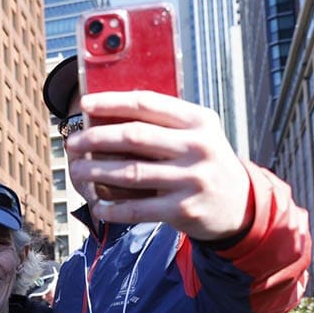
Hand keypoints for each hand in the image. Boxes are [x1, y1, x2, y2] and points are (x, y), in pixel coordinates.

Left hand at [66, 91, 251, 241]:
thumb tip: (106, 116)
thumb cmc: (205, 163)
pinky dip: (114, 209)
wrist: (240, 205)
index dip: (112, 102)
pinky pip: (138, 208)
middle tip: (72, 144)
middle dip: (96, 139)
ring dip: (97, 172)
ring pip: (131, 173)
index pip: (147, 104)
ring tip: (77, 172)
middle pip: (135, 137)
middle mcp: (197, 147)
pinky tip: (98, 207)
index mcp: (198, 121)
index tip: (84, 105)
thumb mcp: (197, 135)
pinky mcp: (184, 210)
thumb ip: (162, 124)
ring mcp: (191, 179)